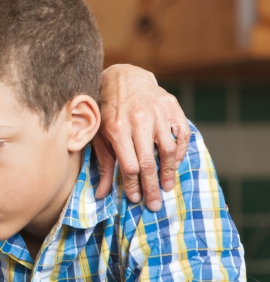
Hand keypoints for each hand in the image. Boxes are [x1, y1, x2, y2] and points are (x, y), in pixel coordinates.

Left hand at [96, 64, 189, 210]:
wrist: (122, 76)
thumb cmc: (107, 110)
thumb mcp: (99, 135)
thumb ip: (103, 164)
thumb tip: (102, 195)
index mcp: (116, 128)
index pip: (129, 165)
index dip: (133, 185)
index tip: (135, 199)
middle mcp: (138, 120)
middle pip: (149, 162)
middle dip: (152, 187)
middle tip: (156, 205)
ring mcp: (157, 111)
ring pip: (169, 150)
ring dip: (169, 172)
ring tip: (167, 187)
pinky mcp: (172, 105)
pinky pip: (182, 134)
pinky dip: (181, 151)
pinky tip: (175, 163)